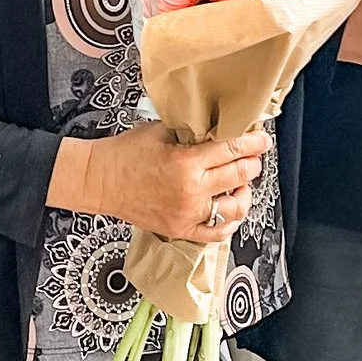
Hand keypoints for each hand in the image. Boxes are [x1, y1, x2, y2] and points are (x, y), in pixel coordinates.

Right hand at [59, 123, 267, 242]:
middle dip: (252, 163)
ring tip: (239, 183)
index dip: (253, 142)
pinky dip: (229, 221)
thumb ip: (191, 132)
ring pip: (236, 208)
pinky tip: (228, 208)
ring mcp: (188, 214)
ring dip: (244, 192)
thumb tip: (218, 128)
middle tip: (252, 156)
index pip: (233, 150)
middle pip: (240, 176)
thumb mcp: (160, 131)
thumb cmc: (125, 155)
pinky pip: (217, 232)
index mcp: (187, 163)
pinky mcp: (181, 229)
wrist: (100, 181)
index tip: (261, 139)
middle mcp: (192, 191)